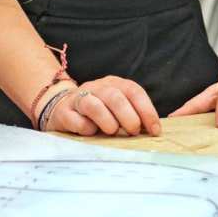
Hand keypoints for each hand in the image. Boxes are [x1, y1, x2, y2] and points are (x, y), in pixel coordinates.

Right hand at [44, 76, 160, 136]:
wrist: (62, 107)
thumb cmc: (98, 112)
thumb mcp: (117, 108)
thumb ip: (134, 115)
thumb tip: (154, 131)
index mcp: (113, 84)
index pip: (133, 91)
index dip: (146, 110)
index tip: (155, 130)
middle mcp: (96, 87)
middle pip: (114, 97)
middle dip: (128, 117)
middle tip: (133, 132)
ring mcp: (78, 98)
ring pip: (93, 105)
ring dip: (107, 122)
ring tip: (112, 132)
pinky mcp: (64, 112)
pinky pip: (76, 120)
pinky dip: (86, 128)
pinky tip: (91, 133)